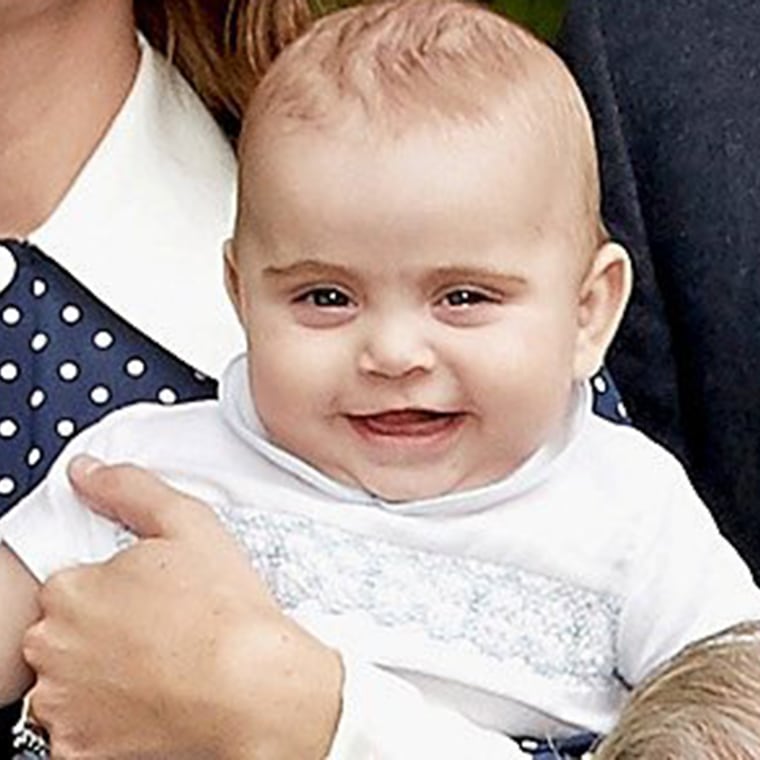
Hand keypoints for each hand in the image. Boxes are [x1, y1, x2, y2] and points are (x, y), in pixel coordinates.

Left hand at [22, 457, 342, 759]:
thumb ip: (129, 489)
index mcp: (71, 590)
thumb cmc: (225, 611)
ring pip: (68, 682)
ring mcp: (63, 704)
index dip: (115, 589)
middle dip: (102, 630)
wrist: (253, 689)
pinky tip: (149, 703)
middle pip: (65, 633)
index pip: (71, 584)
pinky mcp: (77, 751)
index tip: (147, 598)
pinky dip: (105, 721)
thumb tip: (86, 473)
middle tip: (158, 630)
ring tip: (158, 667)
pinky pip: (79, 731)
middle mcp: (54, 648)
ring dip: (99, 677)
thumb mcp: (187, 523)